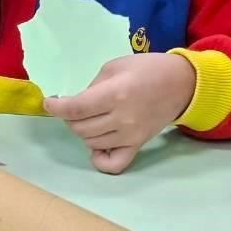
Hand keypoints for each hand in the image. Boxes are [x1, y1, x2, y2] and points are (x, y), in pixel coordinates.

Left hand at [42, 53, 194, 173]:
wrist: (181, 83)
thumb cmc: (146, 69)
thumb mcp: (114, 66)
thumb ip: (93, 86)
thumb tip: (76, 103)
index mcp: (114, 94)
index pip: (75, 109)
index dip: (56, 107)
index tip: (49, 103)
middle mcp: (121, 118)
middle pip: (80, 128)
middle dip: (69, 117)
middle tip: (75, 107)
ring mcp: (130, 135)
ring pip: (91, 143)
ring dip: (82, 131)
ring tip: (89, 119)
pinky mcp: (138, 145)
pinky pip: (114, 164)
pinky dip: (100, 160)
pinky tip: (96, 147)